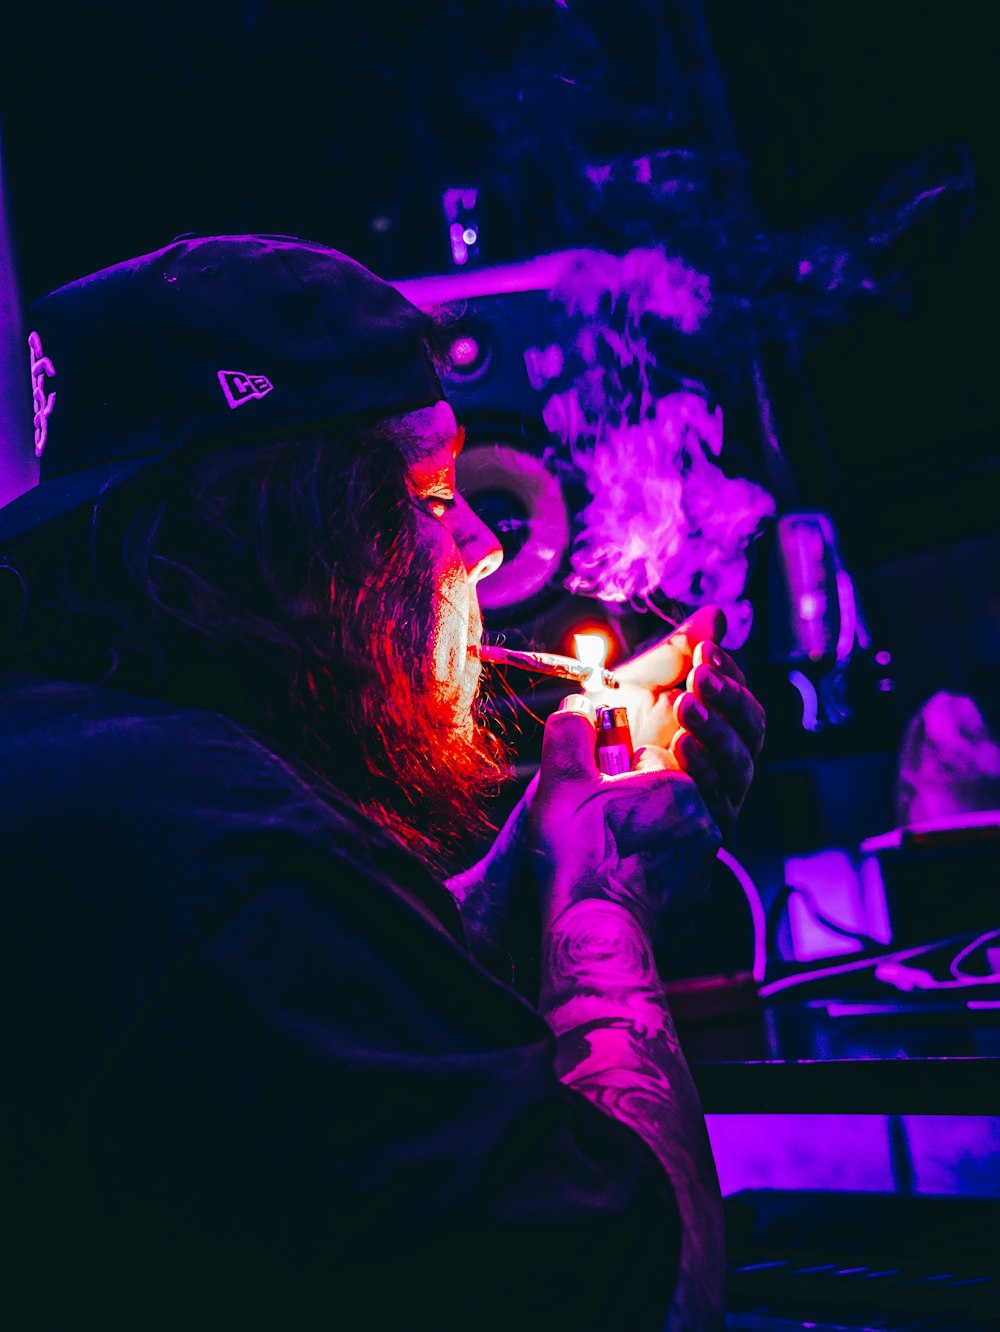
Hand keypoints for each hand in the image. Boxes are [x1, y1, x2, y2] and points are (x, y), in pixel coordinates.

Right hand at [528, 697, 720, 936]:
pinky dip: (645, 875)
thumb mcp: (561, 780)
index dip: (611, 773)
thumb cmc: (580, 855)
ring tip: (600, 856)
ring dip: (637, 839)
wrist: (596, 932)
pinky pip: (668, 874)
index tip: (592, 795)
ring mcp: (700, 866)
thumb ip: (569, 733)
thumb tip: (575, 709)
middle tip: (591, 826)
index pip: (647, 759)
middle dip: (627, 806)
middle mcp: (703, 823)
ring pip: (664, 836)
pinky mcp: (692, 901)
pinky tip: (614, 883)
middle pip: (658, 797)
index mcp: (678, 787)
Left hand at [587, 606, 764, 829]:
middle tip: (698, 675)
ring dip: (715, 730)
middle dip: (727, 698)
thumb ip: (676, 654)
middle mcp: (727, 757)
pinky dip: (700, 768)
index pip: (740, 694)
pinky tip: (680, 745)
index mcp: (719, 721)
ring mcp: (719, 792)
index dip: (727, 671)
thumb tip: (716, 616)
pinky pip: (714, 796)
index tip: (703, 651)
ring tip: (687, 705)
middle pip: (751, 727)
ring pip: (739, 761)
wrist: (579, 786)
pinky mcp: (703, 825)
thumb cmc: (614, 733)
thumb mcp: (641, 687)